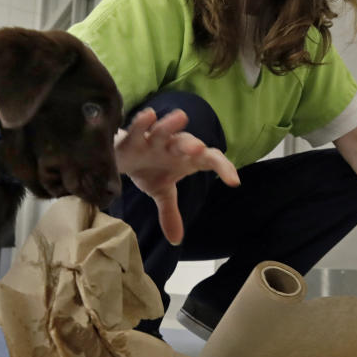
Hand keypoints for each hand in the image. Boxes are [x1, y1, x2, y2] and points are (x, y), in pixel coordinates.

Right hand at [114, 107, 239, 244]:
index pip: (210, 159)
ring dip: (171, 125)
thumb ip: (170, 213)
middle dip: (192, 146)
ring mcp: (153, 139)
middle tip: (198, 150)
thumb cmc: (148, 169)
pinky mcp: (133, 137)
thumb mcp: (161, 192)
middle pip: (187, 143)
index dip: (223, 168)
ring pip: (164, 130)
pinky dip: (142, 123)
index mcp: (186, 159)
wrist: (122, 157)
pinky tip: (148, 116)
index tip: (234, 182)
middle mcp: (172, 146)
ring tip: (180, 118)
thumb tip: (176, 240)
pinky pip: (138, 128)